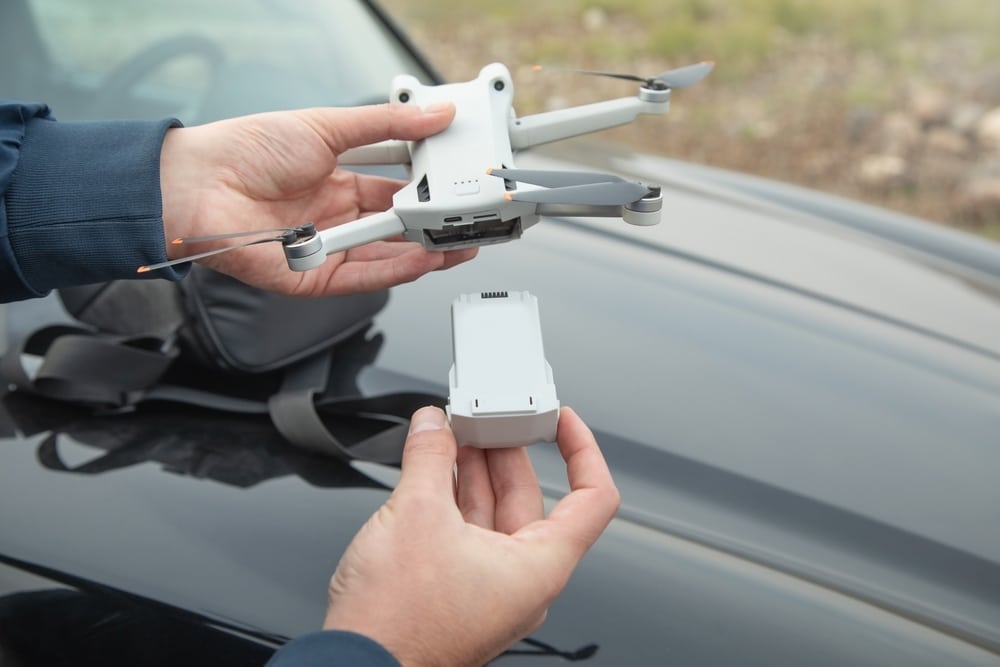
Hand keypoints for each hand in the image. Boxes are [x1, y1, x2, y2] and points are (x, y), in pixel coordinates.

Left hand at [158, 103, 476, 295]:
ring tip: (459, 244)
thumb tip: (435, 113)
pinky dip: (396, 270)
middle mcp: (335, 219)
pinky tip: (423, 258)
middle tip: (468, 222)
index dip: (426, 192)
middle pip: (396, 230)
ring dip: (426, 253)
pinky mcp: (314, 277)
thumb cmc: (247, 150)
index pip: (395, 191)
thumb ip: (386, 126)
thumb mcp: (327, 126)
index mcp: (337, 182)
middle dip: (434, 229)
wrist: (198, 183)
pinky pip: (364, 278)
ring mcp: (327, 249)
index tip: (456, 186)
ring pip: (387, 258)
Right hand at [322, 406, 619, 666]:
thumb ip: (428, 458)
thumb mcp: (415, 514)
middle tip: (479, 418)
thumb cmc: (398, 623)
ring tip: (448, 437)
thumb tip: (433, 426)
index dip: (583, 450)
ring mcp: (489, 588)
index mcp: (538, 566)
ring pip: (492, 514)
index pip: (593, 498)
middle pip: (530, 499)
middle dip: (503, 452)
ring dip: (471, 472)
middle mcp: (522, 580)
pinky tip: (430, 473)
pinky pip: (466, 533)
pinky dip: (451, 499)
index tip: (563, 422)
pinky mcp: (458, 591)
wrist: (355, 664)